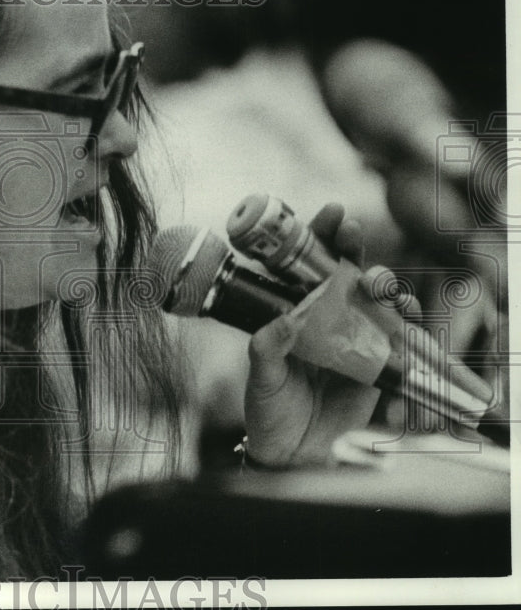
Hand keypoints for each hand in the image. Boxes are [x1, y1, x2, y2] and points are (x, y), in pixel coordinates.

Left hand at [243, 204, 386, 466]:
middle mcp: (327, 321)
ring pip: (382, 306)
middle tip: (366, 268)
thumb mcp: (261, 379)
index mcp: (295, 312)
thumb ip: (267, 351)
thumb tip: (280, 323)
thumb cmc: (267, 410)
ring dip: (391, 293)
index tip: (335, 214)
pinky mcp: (376, 370)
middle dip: (365, 261)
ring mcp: (354, 343)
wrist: (288, 456)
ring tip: (385, 294)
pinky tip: (408, 326)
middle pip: (354, 278)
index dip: (324, 236)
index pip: (310, 264)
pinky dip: (411, 335)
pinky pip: (401, 347)